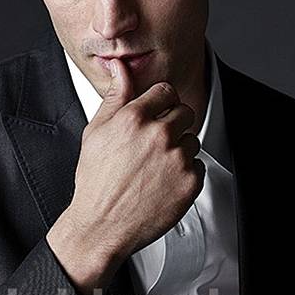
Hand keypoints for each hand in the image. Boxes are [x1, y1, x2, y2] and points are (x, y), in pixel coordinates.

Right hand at [46, 58, 204, 294]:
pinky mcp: (191, 182)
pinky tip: (163, 182)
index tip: (157, 114)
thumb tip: (120, 68)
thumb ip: (115, 96)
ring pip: (192, 139)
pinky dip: (185, 173)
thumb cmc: (96, 180)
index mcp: (135, 118)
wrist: (101, 226)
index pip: (166, 91)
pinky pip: (198, 165)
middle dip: (173, 124)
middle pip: (185, 112)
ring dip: (179, 149)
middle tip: (155, 144)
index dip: (161, 103)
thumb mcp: (96, 131)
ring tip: (155, 167)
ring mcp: (177, 159)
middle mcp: (159, 135)